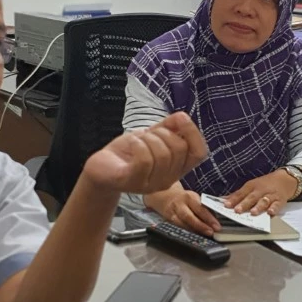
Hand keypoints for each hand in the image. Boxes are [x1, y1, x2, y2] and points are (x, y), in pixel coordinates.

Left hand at [83, 112, 206, 194]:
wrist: (102, 167)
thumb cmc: (129, 153)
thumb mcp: (152, 136)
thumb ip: (169, 127)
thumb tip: (183, 117)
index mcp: (177, 168)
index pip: (199, 153)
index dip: (193, 133)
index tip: (180, 119)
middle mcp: (168, 180)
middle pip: (179, 149)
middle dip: (163, 132)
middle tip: (148, 135)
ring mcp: (151, 184)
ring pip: (162, 153)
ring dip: (148, 138)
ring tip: (137, 140)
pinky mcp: (133, 182)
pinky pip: (144, 160)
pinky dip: (138, 144)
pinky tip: (132, 143)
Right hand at [146, 188, 219, 236]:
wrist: (165, 196)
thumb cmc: (184, 199)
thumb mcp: (194, 198)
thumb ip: (203, 207)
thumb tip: (216, 220)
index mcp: (189, 197)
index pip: (200, 208)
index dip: (209, 218)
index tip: (217, 226)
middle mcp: (179, 204)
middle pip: (189, 217)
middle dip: (200, 226)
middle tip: (211, 232)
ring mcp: (172, 213)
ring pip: (181, 224)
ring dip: (193, 231)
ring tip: (204, 236)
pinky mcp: (168, 220)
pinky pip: (178, 227)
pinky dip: (186, 232)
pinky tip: (194, 236)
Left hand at [223, 170, 296, 216]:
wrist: (284, 179)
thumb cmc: (265, 184)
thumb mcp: (251, 186)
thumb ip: (239, 194)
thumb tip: (224, 200)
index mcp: (252, 186)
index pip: (241, 193)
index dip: (233, 199)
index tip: (226, 205)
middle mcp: (260, 190)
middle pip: (252, 197)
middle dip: (244, 204)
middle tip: (237, 210)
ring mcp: (271, 195)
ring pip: (264, 201)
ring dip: (258, 207)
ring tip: (253, 212)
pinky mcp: (280, 200)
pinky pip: (277, 205)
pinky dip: (274, 209)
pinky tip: (270, 213)